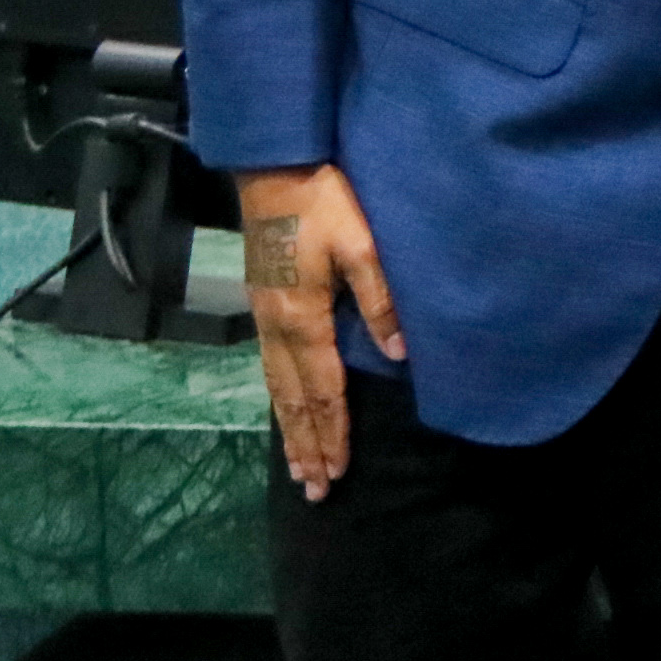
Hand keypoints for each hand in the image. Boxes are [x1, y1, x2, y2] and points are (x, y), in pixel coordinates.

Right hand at [236, 163, 403, 499]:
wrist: (274, 170)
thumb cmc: (325, 203)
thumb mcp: (362, 245)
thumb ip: (381, 298)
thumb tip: (399, 351)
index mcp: (302, 319)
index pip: (322, 389)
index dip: (333, 432)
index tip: (338, 471)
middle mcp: (276, 327)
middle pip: (294, 400)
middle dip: (307, 446)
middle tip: (315, 490)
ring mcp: (264, 317)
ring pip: (277, 388)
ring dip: (290, 430)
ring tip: (298, 467)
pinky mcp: (261, 305)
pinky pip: (269, 367)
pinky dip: (278, 399)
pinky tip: (285, 408)